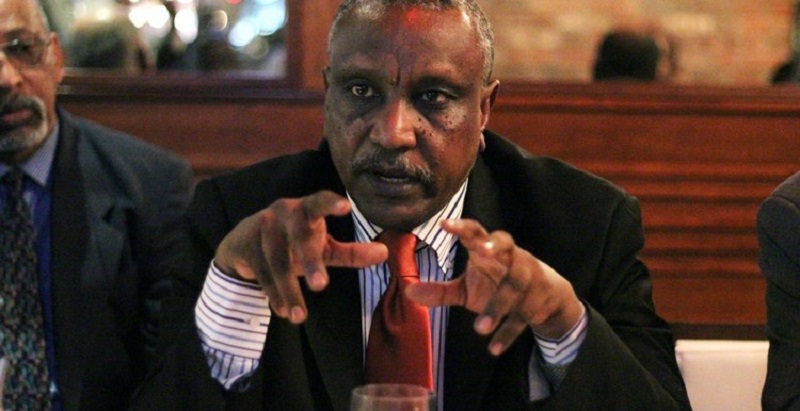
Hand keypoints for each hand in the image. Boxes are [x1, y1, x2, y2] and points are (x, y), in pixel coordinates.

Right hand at [215, 190, 387, 323]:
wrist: (243, 244)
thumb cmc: (294, 242)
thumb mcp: (323, 246)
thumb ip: (352, 252)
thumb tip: (384, 253)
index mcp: (306, 208)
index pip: (319, 201)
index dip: (331, 203)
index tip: (346, 206)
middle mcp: (283, 213)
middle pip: (298, 237)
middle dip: (309, 262)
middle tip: (321, 286)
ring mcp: (262, 228)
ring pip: (278, 262)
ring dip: (289, 291)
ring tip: (299, 318)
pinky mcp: (245, 245)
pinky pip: (261, 273)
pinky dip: (273, 294)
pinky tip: (282, 311)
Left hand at [405, 219, 583, 355]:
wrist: (546, 297)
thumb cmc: (498, 283)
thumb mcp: (467, 288)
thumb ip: (440, 290)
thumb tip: (408, 291)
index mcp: (489, 249)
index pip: (476, 232)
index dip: (462, 227)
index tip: (445, 224)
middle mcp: (511, 257)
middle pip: (507, 246)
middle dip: (495, 246)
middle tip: (481, 250)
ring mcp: (528, 276)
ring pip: (515, 286)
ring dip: (498, 306)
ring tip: (478, 329)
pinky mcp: (539, 299)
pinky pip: (524, 315)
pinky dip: (509, 332)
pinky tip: (493, 348)